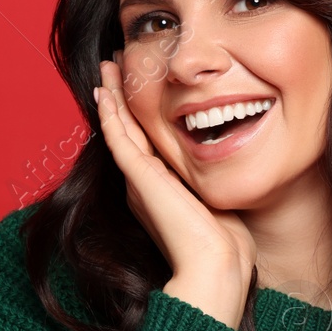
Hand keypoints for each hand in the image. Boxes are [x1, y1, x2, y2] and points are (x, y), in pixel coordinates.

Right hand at [94, 58, 254, 326]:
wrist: (215, 263)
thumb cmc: (224, 240)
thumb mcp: (215, 200)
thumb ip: (209, 182)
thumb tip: (226, 165)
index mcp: (159, 190)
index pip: (145, 142)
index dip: (139, 113)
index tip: (138, 86)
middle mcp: (143, 184)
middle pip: (128, 130)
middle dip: (121, 97)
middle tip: (113, 67)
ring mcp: (139, 181)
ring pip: (119, 129)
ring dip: (112, 97)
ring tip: (106, 69)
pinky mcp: (140, 178)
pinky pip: (119, 139)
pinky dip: (111, 115)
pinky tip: (105, 93)